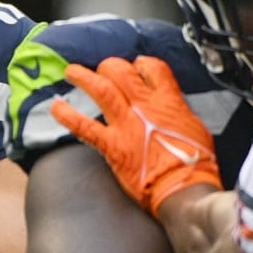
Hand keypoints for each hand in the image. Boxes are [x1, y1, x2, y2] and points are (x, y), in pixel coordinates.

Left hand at [50, 56, 220, 217]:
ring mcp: (126, 125)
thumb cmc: (196, 164)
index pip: (154, 68)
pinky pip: (84, 126)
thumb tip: (172, 108)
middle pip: (121, 72)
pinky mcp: (112, 146)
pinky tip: (55, 107)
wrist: (185, 189)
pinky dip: (67, 115)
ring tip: (71, 72)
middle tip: (102, 70)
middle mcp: (144, 108)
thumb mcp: (196, 128)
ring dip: (82, 77)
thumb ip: (178, 112)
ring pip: (101, 90)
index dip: (141, 63)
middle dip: (108, 66)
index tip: (135, 66)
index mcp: (168, 102)